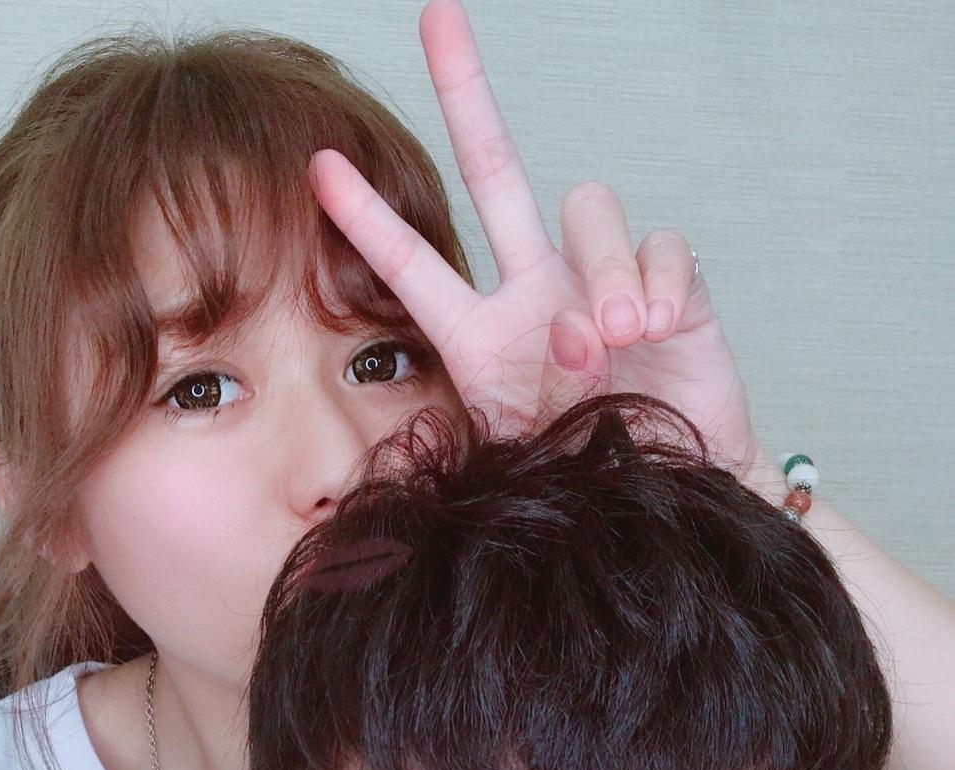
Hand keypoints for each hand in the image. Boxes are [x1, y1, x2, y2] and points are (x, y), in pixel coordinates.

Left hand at [310, 0, 758, 476]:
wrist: (670, 500)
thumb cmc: (589, 477)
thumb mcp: (523, 458)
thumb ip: (519, 406)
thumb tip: (570, 334)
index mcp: (482, 337)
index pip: (416, 266)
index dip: (370, 219)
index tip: (321, 165)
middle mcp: (536, 291)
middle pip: (497, 171)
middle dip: (467, 94)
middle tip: (438, 16)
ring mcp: (601, 284)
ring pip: (586, 203)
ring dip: (596, 270)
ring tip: (608, 342)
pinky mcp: (670, 290)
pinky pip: (660, 244)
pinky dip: (655, 279)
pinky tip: (651, 329)